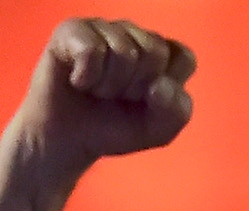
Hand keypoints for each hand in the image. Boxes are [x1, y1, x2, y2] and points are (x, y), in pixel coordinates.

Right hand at [13, 18, 196, 172]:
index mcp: (159, 51)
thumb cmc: (111, 129)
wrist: (65, 143)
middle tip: (115, 98)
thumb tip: (159, 85)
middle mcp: (132, 34)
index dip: (165, 89)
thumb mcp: (157, 131)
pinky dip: (86, 77)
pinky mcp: (72, 30)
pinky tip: (79, 82)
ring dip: (108, 86)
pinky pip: (92, 49)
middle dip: (135, 88)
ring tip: (95, 91)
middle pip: (154, 52)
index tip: (145, 102)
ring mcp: (102, 28)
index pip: (183, 57)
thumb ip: (177, 111)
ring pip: (124, 52)